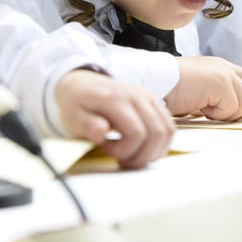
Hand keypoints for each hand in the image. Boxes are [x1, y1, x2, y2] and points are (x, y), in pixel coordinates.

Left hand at [55, 69, 173, 168]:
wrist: (81, 84)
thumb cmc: (77, 103)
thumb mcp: (72, 117)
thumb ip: (87, 126)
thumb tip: (100, 134)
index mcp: (116, 99)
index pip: (137, 133)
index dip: (125, 151)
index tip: (107, 149)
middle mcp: (137, 95)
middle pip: (157, 133)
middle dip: (142, 156)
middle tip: (122, 158)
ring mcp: (148, 97)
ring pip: (168, 131)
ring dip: (153, 151)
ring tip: (132, 153)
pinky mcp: (154, 102)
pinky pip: (169, 126)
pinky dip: (159, 143)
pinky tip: (141, 147)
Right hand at [166, 57, 241, 121]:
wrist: (155, 83)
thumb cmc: (170, 91)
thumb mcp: (199, 96)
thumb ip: (219, 99)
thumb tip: (234, 113)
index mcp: (219, 68)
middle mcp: (224, 67)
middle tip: (220, 115)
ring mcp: (223, 73)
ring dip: (226, 114)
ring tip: (204, 109)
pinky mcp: (219, 81)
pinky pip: (230, 107)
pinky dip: (216, 114)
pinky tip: (199, 107)